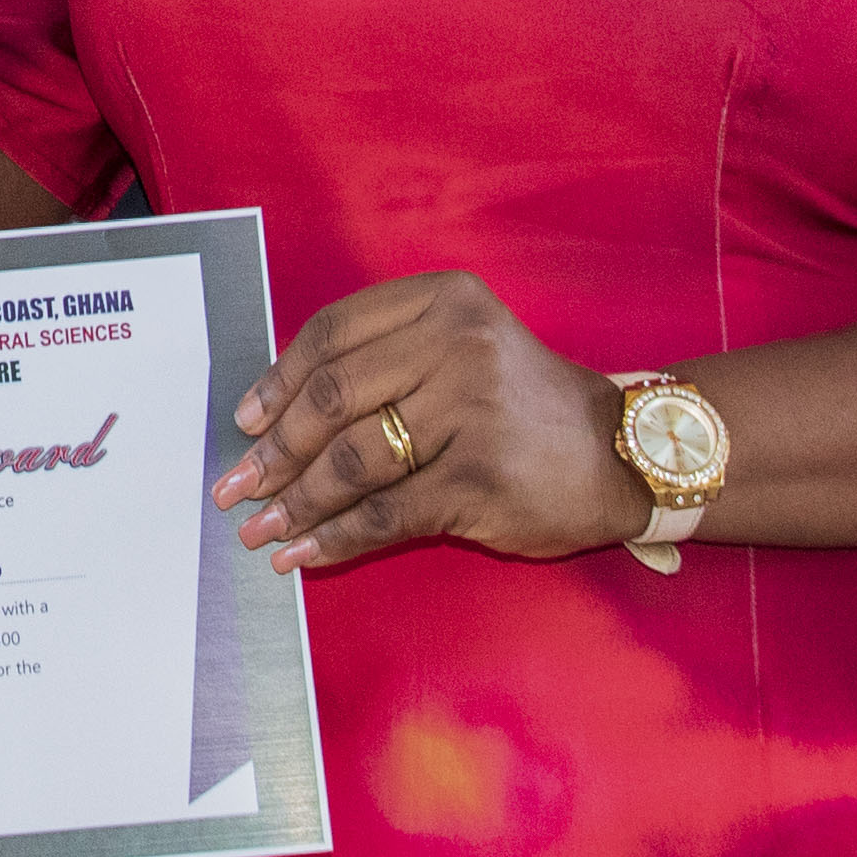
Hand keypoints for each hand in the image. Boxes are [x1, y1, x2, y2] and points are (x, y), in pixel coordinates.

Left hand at [211, 270, 648, 571]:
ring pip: (352, 461)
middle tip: (235, 485)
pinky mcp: (479, 480)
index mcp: (440, 301)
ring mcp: (468, 412)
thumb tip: (275, 420)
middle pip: (332, 399)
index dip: (277, 381)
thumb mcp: (459, 348)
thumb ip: (382, 363)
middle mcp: (454, 345)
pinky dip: (336, 538)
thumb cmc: (521, 403)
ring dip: (296, 502)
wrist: (621, 453)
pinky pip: (386, 513)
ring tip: (260, 529)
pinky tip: (304, 555)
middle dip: (274, 451)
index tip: (244, 421)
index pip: (332, 335)